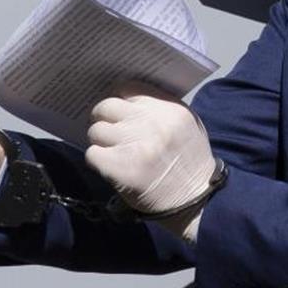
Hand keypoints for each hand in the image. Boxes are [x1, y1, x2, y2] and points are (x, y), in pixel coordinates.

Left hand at [86, 83, 214, 240]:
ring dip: (101, 141)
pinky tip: (110, 166)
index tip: (120, 111)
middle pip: (106, 106)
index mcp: (168, 109)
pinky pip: (93, 154)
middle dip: (103, 117)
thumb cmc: (190, 159)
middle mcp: (150, 122)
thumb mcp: (186, 124)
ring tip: (112, 151)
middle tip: (108, 129)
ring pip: (96, 131)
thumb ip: (160, 109)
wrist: (194, 198)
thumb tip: (126, 101)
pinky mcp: (119, 167)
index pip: (129, 89)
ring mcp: (133, 144)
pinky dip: (98, 160)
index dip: (120, 100)